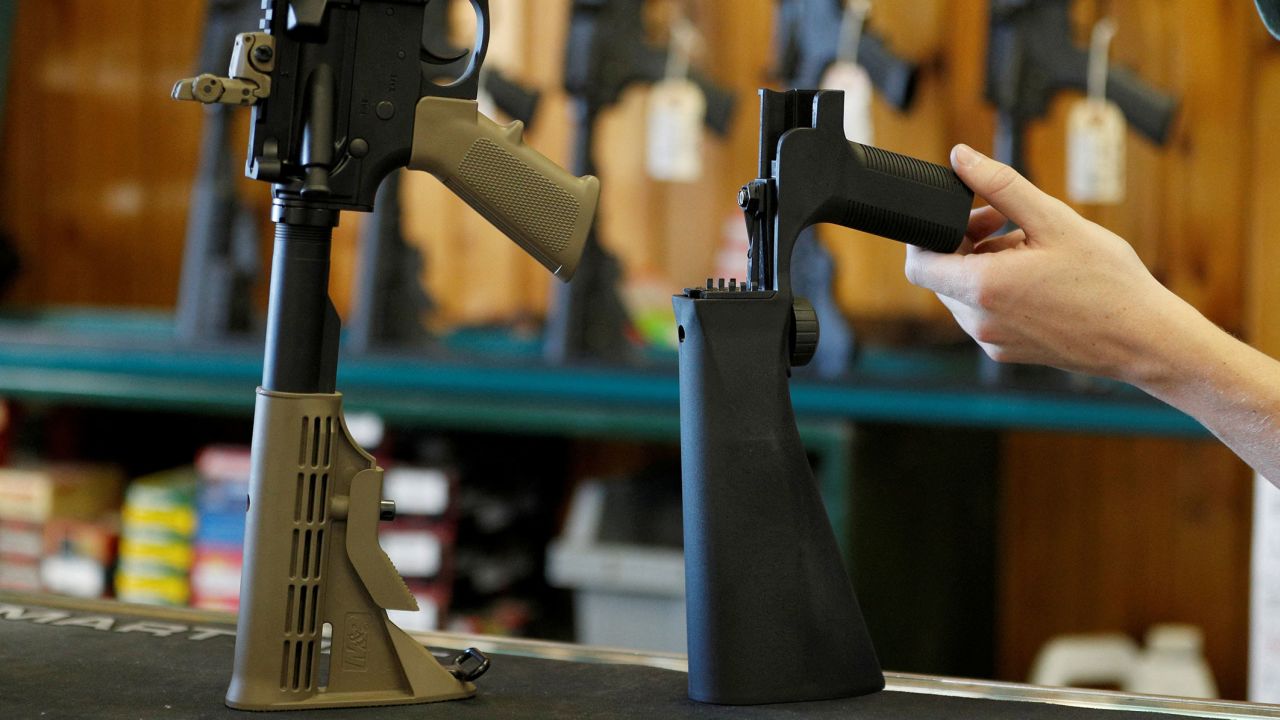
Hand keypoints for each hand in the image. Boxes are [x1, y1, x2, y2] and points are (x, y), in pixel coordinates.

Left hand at [905, 144, 1185, 382]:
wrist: (1143, 338)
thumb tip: (960, 158)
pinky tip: (1037, 277)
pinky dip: (998, 290)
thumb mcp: (1053, 220)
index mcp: (981, 287)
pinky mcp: (1005, 352)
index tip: (968, 215)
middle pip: (942, 275)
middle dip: (965, 242)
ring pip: (964, 294)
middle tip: (1004, 221)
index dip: (932, 234)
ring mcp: (990, 341)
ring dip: (984, 264)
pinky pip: (984, 314)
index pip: (919, 263)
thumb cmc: (1107, 280)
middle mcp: (977, 321)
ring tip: (1029, 248)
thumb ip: (999, 186)